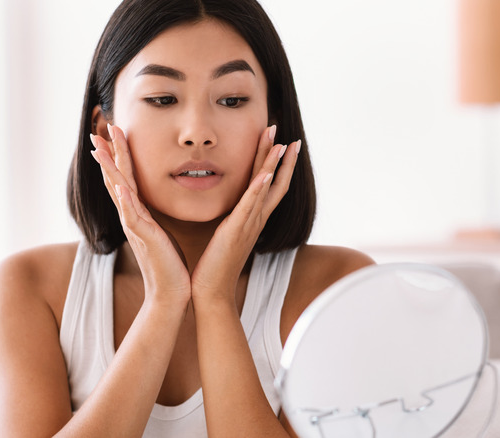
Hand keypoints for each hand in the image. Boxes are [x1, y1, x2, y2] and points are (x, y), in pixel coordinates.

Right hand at [90, 124, 190, 307]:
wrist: (170, 294)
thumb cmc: (169, 265)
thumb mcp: (161, 233)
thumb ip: (152, 218)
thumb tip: (151, 207)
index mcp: (137, 215)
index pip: (123, 179)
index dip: (117, 157)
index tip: (112, 134)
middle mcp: (131, 218)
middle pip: (116, 179)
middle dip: (109, 154)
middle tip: (99, 130)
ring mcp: (135, 227)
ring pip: (119, 192)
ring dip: (110, 169)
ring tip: (102, 148)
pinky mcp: (145, 239)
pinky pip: (133, 216)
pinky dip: (125, 200)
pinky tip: (120, 185)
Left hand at [191, 126, 300, 303]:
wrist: (211, 292)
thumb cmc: (215, 266)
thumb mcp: (225, 236)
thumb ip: (231, 220)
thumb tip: (231, 210)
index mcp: (253, 220)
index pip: (270, 187)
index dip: (278, 165)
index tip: (283, 144)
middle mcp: (256, 220)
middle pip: (275, 183)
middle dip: (281, 158)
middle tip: (287, 134)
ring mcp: (248, 225)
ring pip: (267, 190)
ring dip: (275, 166)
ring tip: (281, 144)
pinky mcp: (236, 231)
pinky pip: (250, 207)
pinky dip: (259, 189)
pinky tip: (265, 173)